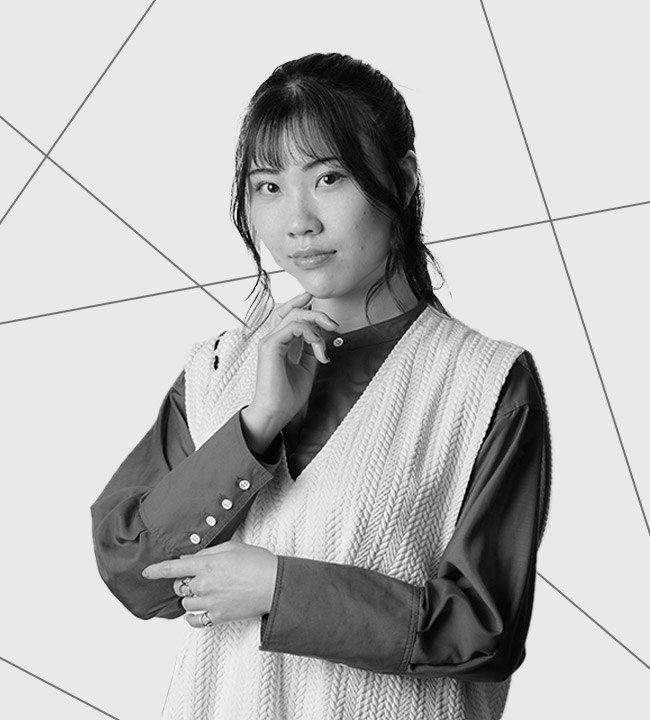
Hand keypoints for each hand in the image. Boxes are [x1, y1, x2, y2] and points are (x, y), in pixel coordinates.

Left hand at [142, 542, 278, 626]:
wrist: (275, 584)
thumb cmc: (257, 562)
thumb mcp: (231, 547)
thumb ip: (207, 553)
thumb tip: (189, 559)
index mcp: (205, 565)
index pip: (172, 568)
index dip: (156, 570)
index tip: (147, 572)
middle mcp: (203, 585)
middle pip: (178, 586)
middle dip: (183, 581)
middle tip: (197, 577)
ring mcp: (210, 603)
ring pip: (186, 604)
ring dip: (190, 597)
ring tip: (206, 591)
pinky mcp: (218, 617)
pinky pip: (195, 621)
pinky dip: (193, 616)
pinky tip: (199, 610)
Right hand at [241, 292, 338, 451]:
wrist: (275, 414)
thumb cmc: (287, 397)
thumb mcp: (307, 369)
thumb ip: (312, 351)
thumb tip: (323, 338)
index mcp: (278, 344)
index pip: (288, 315)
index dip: (303, 305)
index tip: (321, 307)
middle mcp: (272, 339)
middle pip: (294, 312)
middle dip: (317, 314)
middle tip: (334, 325)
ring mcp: (269, 341)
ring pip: (295, 316)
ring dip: (317, 326)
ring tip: (324, 347)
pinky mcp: (270, 346)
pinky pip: (294, 328)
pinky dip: (311, 334)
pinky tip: (318, 348)